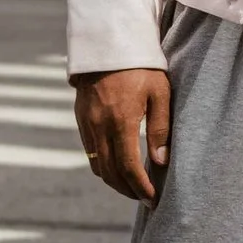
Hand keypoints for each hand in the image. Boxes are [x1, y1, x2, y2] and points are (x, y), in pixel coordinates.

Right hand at [74, 68, 170, 203]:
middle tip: (145, 198)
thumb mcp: (159, 92)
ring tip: (133, 186)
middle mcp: (99, 126)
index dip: (141, 187)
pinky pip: (90, 152)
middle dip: (128, 190)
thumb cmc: (141, 66)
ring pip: (97, 166)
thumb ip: (160, 128)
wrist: (107, 44)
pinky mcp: (81, 119)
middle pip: (110, 173)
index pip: (129, 167)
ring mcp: (87, 124)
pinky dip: (103, 166)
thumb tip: (161, 161)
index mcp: (121, 121)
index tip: (153, 199)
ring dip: (114, 181)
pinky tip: (118, 167)